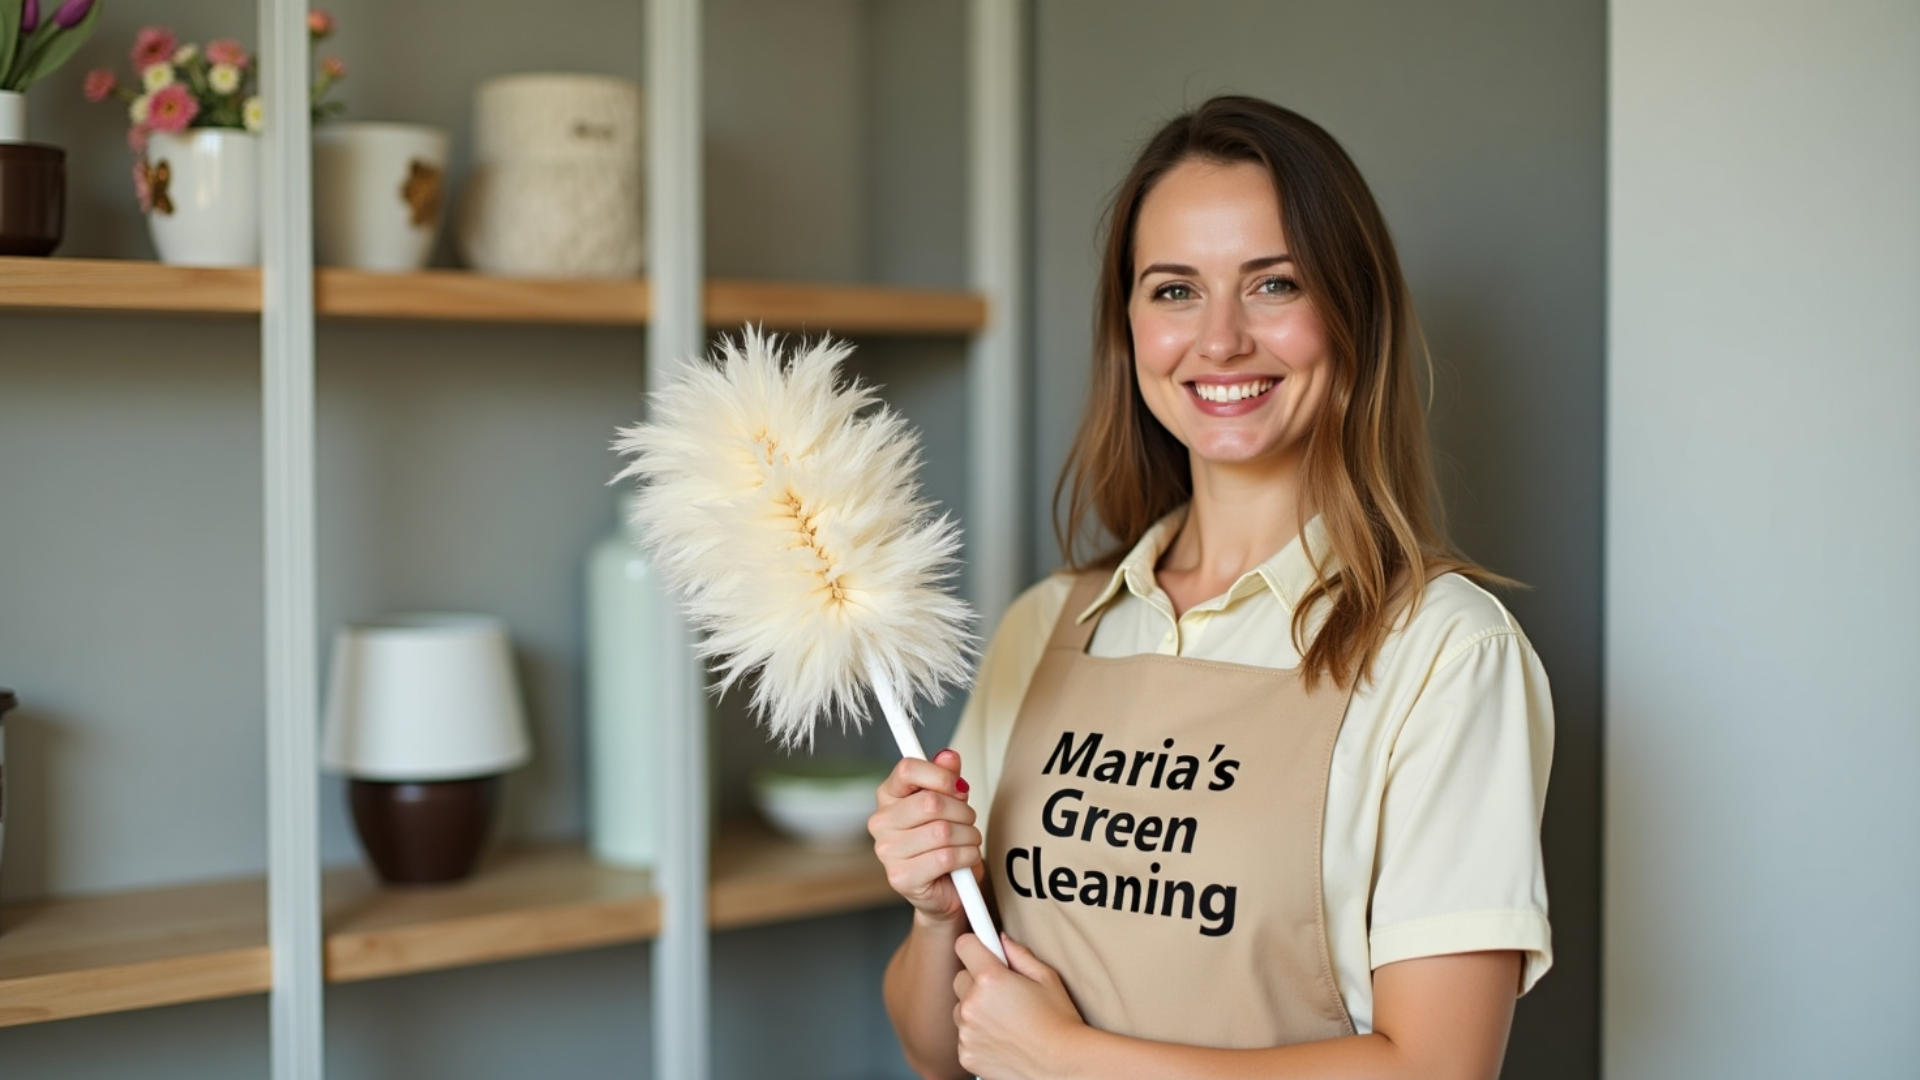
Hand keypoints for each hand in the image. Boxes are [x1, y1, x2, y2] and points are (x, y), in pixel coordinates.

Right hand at [870, 749, 983, 921]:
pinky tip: (965, 859)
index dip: (940, 775)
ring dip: (968, 836)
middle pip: (931, 802)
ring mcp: (887, 852)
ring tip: (968, 842)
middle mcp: (880, 822)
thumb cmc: (945, 843)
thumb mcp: (949, 804)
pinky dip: (967, 857)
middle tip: (968, 821)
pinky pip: (946, 857)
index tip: (958, 787)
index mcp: (888, 797)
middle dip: (962, 812)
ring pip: (942, 831)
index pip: (908, 769)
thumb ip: (946, 778)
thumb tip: (948, 756)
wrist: (945, 889)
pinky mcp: (901, 877)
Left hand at [953, 934, 1086, 1078]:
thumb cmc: (1060, 1022)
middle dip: (977, 981)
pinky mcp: (966, 1054)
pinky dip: (977, 1035)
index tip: (983, 952)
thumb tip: (1002, 941)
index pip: (964, 946)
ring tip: (1006, 1020)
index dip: (976, 946)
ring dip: (975, 1010)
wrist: (1062, 1065)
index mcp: (991, 979)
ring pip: (961, 1009)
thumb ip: (1019, 954)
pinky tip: (1002, 1038)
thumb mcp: (1047, 978)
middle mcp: (973, 1004)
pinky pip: (964, 1035)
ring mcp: (967, 1032)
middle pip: (960, 978)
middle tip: (1003, 993)